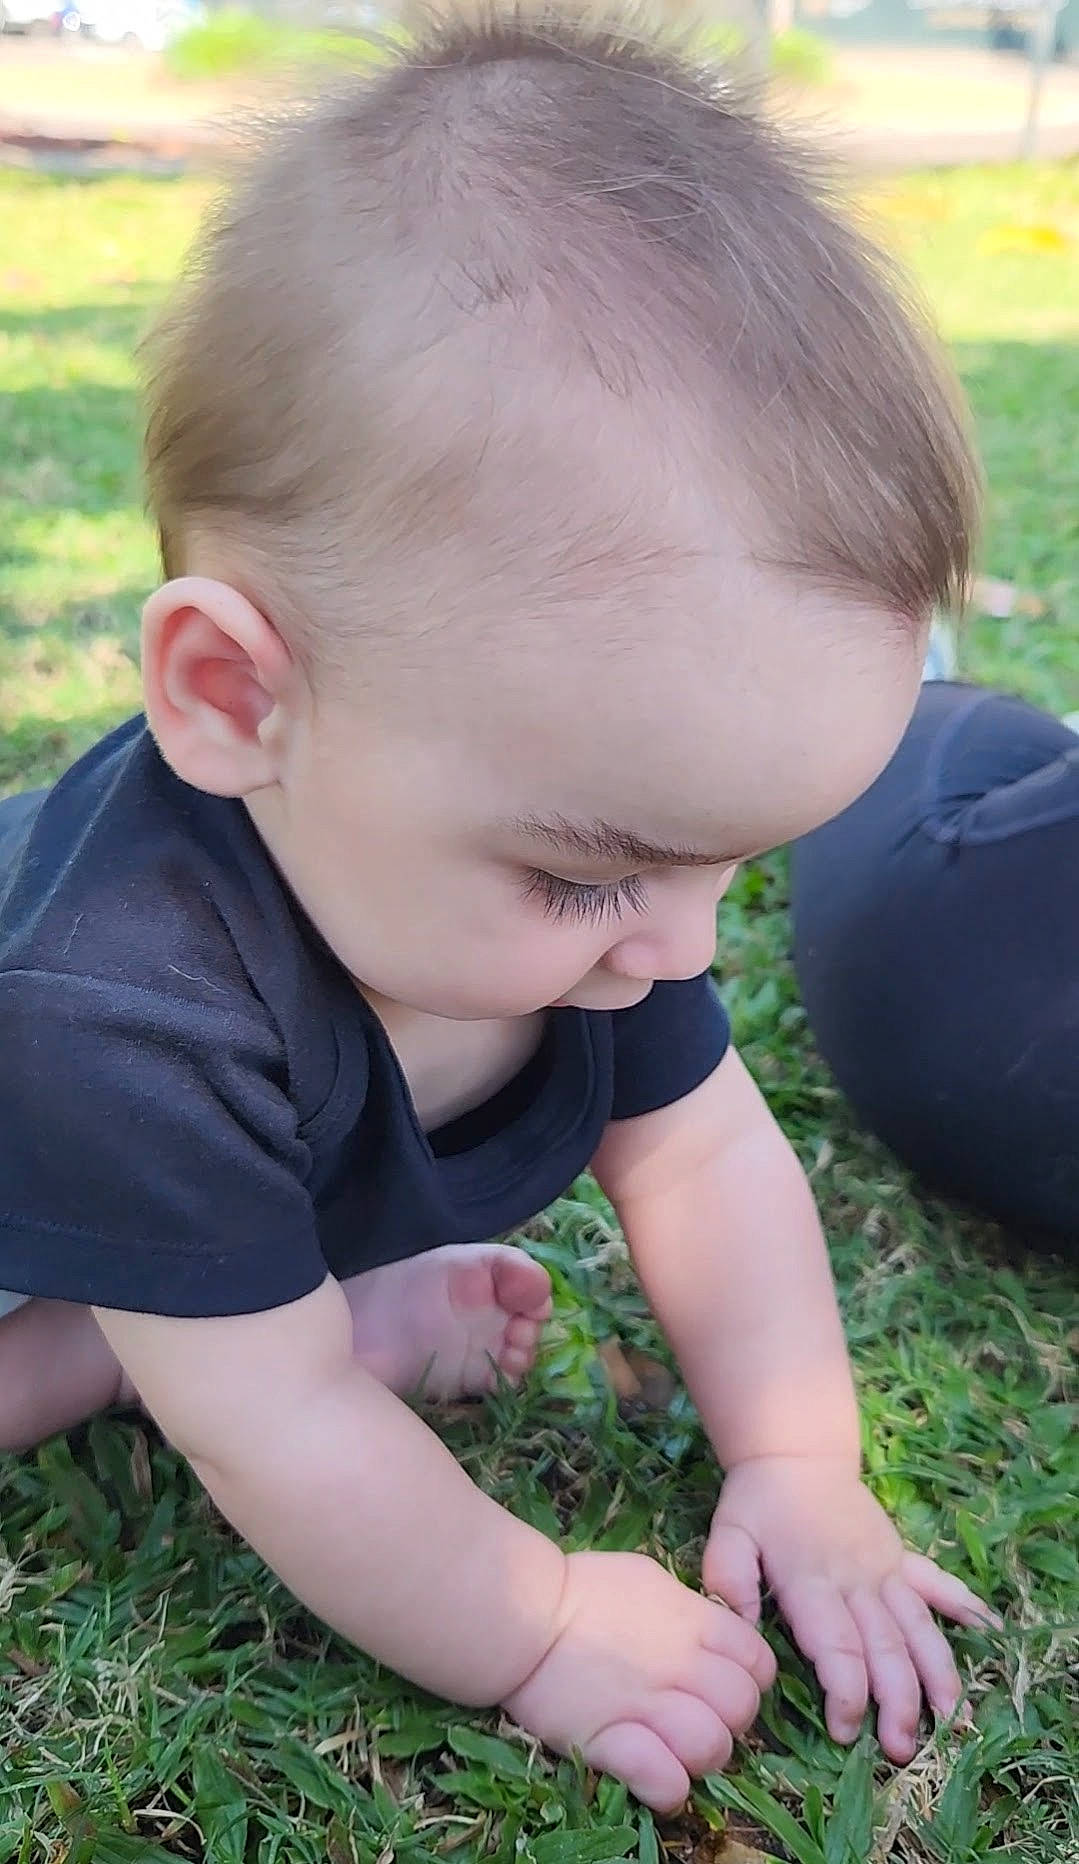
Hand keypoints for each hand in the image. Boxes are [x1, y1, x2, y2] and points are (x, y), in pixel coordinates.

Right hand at [502, 1548, 775, 1812]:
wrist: (522, 1612)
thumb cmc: (583, 1589)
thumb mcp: (648, 1577)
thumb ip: (687, 1608)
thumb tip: (709, 1629)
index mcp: (695, 1622)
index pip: (759, 1662)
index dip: (749, 1679)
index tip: (724, 1683)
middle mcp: (683, 1665)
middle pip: (743, 1709)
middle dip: (730, 1720)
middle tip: (698, 1717)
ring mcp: (650, 1707)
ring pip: (713, 1750)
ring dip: (700, 1757)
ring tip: (674, 1749)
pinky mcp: (614, 1743)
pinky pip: (666, 1784)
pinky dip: (667, 1788)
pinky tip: (653, 1776)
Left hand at [704, 1456, 1000, 1762]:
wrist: (795, 1453)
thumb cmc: (758, 1502)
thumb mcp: (728, 1534)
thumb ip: (728, 1578)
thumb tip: (736, 1623)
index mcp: (812, 1582)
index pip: (838, 1647)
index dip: (846, 1693)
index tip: (845, 1732)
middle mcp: (857, 1580)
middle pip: (886, 1648)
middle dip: (898, 1703)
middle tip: (901, 1750)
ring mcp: (885, 1568)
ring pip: (918, 1627)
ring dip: (937, 1673)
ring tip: (953, 1718)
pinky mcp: (900, 1557)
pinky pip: (935, 1581)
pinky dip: (963, 1603)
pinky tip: (989, 1628)